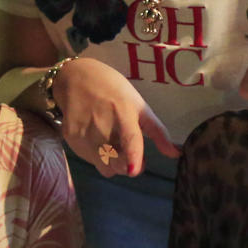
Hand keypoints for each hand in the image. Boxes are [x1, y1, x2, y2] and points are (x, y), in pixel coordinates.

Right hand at [53, 57, 179, 177]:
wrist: (74, 77)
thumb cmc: (112, 89)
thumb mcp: (138, 105)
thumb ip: (157, 132)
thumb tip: (176, 154)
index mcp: (124, 112)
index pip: (129, 139)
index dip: (131, 157)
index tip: (133, 170)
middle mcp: (103, 124)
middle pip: (117, 164)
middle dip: (126, 164)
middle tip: (126, 150)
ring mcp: (85, 132)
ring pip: (103, 167)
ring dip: (111, 161)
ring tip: (110, 141)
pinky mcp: (71, 138)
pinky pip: (89, 160)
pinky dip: (96, 155)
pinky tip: (95, 136)